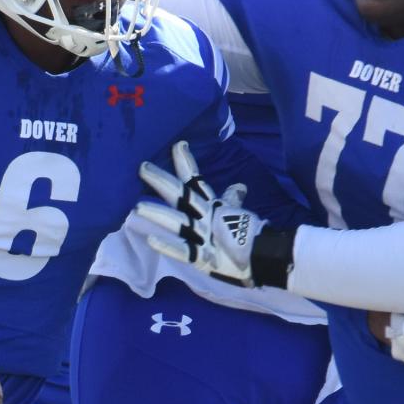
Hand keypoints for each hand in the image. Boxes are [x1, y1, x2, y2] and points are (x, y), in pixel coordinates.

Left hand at [134, 141, 261, 285]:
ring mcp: (204, 237)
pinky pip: (184, 251)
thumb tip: (239, 186)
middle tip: (143, 167)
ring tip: (138, 207)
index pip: (197, 182)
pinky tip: (151, 239)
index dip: (186, 163)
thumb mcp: (239, 214)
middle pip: (182, 196)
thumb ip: (233, 200)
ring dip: (159, 214)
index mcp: (213, 206)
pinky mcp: (203, 258)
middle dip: (162, 181)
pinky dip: (168, 246)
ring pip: (179, 222)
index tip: (177, 144)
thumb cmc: (250, 235)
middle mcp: (206, 217)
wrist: (265, 257)